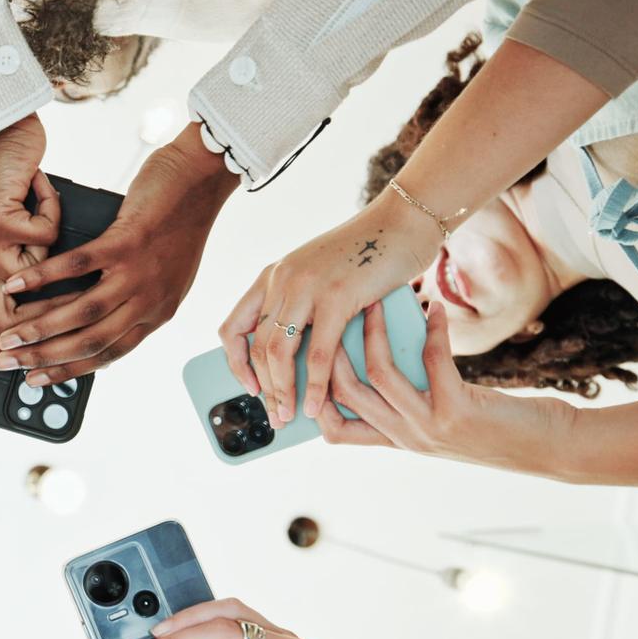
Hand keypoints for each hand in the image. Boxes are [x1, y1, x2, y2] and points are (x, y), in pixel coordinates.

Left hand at [0, 114, 53, 348]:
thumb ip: (1, 272)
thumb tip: (31, 318)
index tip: (26, 348)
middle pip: (2, 322)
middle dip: (41, 323)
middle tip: (69, 309)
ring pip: (31, 282)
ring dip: (52, 260)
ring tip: (49, 231)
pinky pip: (43, 239)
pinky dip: (51, 213)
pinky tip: (39, 192)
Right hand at [0, 124, 236, 384]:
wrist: (202, 181)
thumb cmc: (181, 223)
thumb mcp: (166, 277)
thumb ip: (138, 302)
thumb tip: (101, 321)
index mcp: (157, 313)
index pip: (108, 354)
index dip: (69, 370)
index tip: (37, 378)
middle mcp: (149, 301)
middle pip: (90, 342)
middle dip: (44, 358)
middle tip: (8, 363)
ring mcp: (139, 274)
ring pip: (83, 313)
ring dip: (40, 328)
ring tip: (10, 335)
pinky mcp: (127, 242)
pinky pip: (79, 266)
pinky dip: (45, 277)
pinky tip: (19, 284)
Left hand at [222, 194, 438, 426]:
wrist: (404, 222)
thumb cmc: (370, 253)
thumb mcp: (321, 274)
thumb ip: (303, 304)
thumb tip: (297, 355)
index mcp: (273, 276)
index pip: (233, 327)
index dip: (236, 363)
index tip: (250, 387)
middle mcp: (281, 280)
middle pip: (257, 347)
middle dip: (264, 389)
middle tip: (276, 417)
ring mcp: (306, 287)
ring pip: (279, 353)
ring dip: (283, 392)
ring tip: (291, 417)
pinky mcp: (336, 296)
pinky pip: (317, 353)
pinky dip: (315, 385)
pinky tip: (318, 405)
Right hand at [315, 299, 575, 474]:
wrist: (551, 451)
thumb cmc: (499, 428)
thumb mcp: (444, 418)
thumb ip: (415, 399)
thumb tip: (391, 351)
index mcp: (398, 442)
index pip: (334, 431)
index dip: (315, 394)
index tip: (313, 353)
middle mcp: (407, 438)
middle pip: (344, 394)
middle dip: (332, 348)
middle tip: (335, 311)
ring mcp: (429, 427)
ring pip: (378, 374)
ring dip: (375, 331)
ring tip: (376, 302)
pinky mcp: (458, 411)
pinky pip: (431, 361)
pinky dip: (430, 329)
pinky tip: (434, 309)